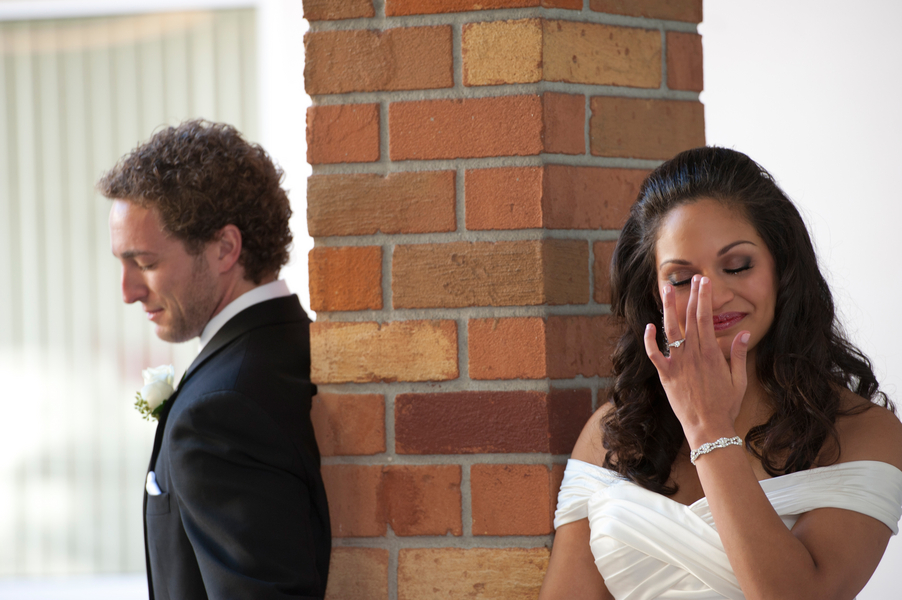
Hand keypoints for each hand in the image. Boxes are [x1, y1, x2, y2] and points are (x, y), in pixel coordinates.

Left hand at [643, 275, 750, 446]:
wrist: (708, 428)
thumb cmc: (726, 406)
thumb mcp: (739, 380)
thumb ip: (739, 355)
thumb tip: (745, 333)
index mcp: (711, 355)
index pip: (706, 319)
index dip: (704, 298)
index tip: (705, 283)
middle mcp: (693, 356)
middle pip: (690, 320)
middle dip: (691, 297)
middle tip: (693, 278)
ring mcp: (678, 365)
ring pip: (671, 331)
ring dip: (669, 309)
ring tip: (667, 289)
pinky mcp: (666, 376)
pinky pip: (655, 355)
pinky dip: (650, 341)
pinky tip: (649, 326)